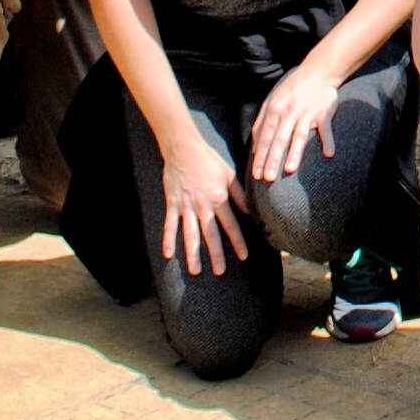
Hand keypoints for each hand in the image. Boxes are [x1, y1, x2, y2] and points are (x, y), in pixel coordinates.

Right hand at [155, 132, 253, 276]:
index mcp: (219, 198)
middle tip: (219, 271)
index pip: (231, 225)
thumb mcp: (229, 174)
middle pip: (211, 234)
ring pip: (190, 234)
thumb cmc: (208, 160)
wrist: (183, 148)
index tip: (244, 256)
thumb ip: (240, 194)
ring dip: (193, 253)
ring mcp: (186, 205)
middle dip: (216, 254)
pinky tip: (167, 254)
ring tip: (196, 271)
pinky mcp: (172, 203)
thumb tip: (251, 210)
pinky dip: (168, 239)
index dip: (238, 241)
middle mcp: (203, 205)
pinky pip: (169, 224)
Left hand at [248, 69, 344, 183]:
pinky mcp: (324, 113)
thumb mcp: (271, 101)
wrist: (316, 73)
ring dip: (295, 153)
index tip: (256, 174)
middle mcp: (289, 112)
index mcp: (274, 109)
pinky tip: (328, 154)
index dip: (260, 156)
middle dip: (273, 159)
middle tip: (268, 178)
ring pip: (299, 135)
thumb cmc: (290, 90)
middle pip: (279, 139)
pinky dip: (328, 140)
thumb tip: (255, 148)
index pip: (265, 137)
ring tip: (290, 170)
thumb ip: (261, 123)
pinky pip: (326, 129)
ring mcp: (307, 113)